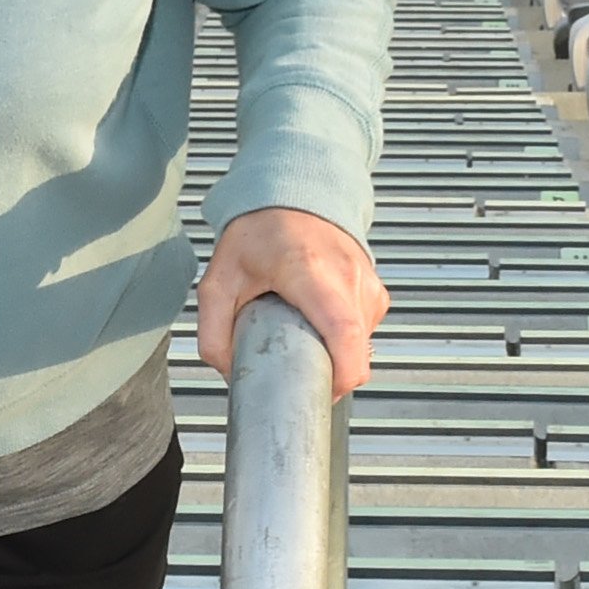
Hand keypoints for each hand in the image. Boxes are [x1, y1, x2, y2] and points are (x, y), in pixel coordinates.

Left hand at [196, 205, 385, 397]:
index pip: (344, 332)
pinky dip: (342, 340)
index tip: (320, 392)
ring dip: (334, 355)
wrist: (291, 196)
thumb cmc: (258, 235)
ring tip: (303, 335)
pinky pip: (364, 332)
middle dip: (330, 375)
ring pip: (361, 346)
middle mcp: (348, 276)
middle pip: (356, 350)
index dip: (341, 374)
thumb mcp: (218, 283)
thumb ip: (213, 335)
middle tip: (296, 369)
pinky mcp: (376, 291)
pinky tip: (317, 323)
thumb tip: (230, 375)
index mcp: (310, 272)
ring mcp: (367, 283)